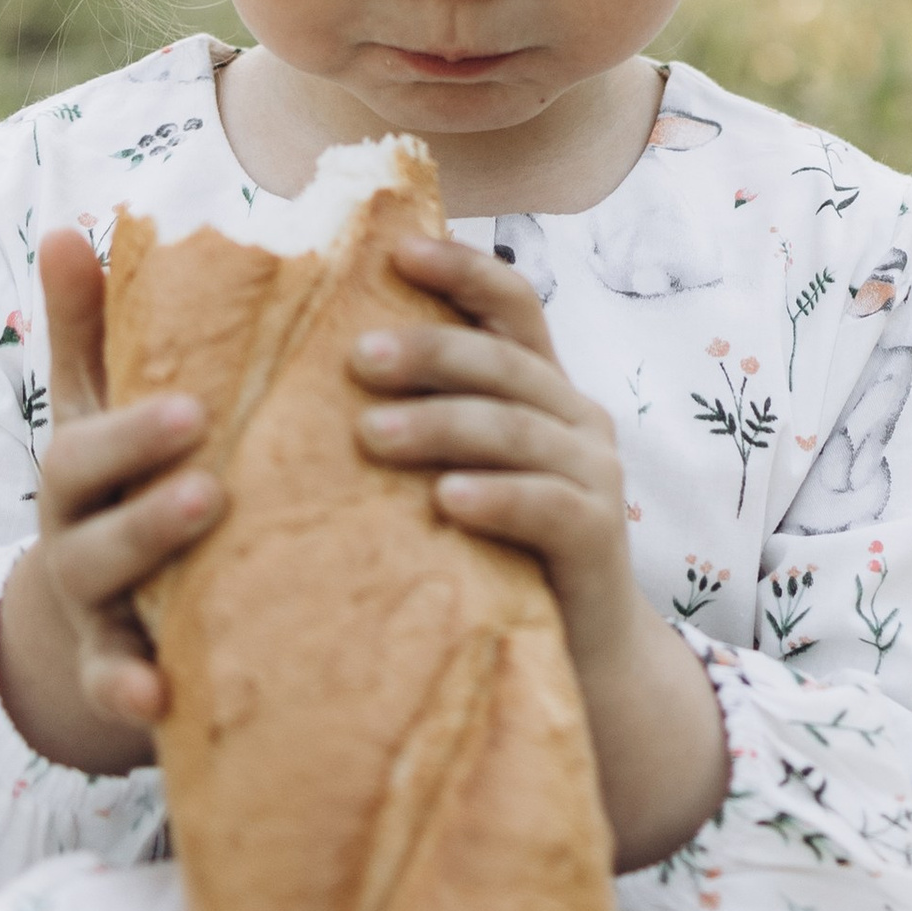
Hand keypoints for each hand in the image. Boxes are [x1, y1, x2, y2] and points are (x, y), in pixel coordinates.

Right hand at [0, 226, 223, 774]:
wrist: (84, 613)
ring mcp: (93, 607)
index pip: (90, 443)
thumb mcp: (97, 408)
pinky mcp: (113, 669)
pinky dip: (127, 691)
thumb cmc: (114, 482)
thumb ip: (89, 326)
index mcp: (82, 469)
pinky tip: (158, 700)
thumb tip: (69, 225)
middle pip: (92, 524)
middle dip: (145, 505)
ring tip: (205, 552)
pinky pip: (113, 685)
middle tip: (213, 483)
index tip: (193, 410)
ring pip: (104, 595)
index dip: (133, 430)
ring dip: (147, 575)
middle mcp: (77, 535)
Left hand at [354, 237, 728, 871]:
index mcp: (541, 387)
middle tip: (355, 360)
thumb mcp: (459, 474)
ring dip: (443, 424)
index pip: (511, 304)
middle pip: (504, 360)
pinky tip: (445, 503)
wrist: (580, 661)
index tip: (394, 249)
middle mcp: (575, 417)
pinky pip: (548, 505)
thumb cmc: (491, 558)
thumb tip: (313, 364)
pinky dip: (496, 498)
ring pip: (518, 428)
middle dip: (430, 351)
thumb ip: (419, 421)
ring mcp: (594, 475)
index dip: (460, 269)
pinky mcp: (599, 537)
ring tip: (372, 436)